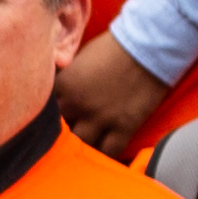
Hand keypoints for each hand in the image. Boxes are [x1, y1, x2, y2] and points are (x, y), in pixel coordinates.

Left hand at [51, 30, 163, 150]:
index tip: (62, 114)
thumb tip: (63, 93)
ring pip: (82, 145)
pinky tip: (106, 151)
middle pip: (61, 130)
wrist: (149, 45)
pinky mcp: (124, 127)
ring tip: (89, 141)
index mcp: (64, 85)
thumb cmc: (115, 45)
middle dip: (67, 129)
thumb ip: (69, 79)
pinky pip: (109, 152)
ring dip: (84, 144)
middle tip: (76, 128)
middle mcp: (78, 105)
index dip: (55, 113)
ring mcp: (101, 118)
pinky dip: (107, 154)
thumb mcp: (81, 58)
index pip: (47, 109)